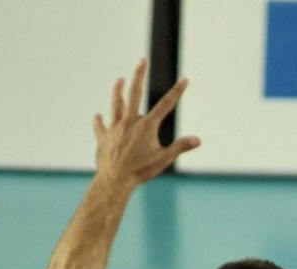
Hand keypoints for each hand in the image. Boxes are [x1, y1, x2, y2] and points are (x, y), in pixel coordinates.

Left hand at [93, 59, 200, 188]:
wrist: (116, 180)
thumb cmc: (141, 171)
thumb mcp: (164, 159)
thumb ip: (180, 147)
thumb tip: (198, 140)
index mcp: (147, 126)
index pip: (165, 104)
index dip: (177, 92)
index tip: (184, 80)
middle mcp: (130, 122)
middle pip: (135, 93)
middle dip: (139, 75)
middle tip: (142, 61)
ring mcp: (115, 128)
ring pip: (116, 104)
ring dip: (117, 91)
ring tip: (119, 80)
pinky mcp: (104, 137)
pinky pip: (101, 127)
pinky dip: (99, 121)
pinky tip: (98, 116)